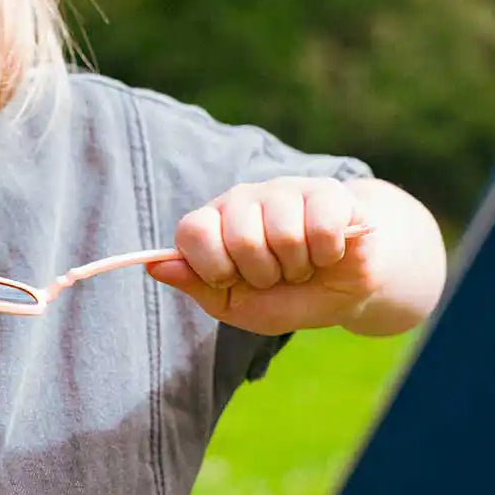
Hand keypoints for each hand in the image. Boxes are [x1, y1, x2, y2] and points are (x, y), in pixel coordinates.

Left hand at [147, 177, 381, 335]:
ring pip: (285, 235)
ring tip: (301, 265)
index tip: (229, 281)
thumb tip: (153, 266)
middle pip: (241, 238)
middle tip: (274, 276)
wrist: (341, 289)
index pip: (193, 231)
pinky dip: (327, 255)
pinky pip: (322, 228)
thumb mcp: (233, 304)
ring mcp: (284, 190)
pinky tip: (327, 253)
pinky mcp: (327, 192)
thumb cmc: (282, 296)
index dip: (212, 266)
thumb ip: (195, 284)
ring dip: (297, 267)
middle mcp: (243, 199)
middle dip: (263, 274)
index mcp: (213, 222)